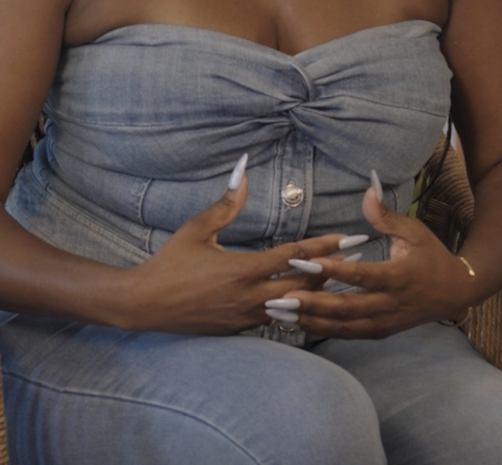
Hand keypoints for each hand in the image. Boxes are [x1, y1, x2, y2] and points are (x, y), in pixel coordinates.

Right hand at [111, 155, 355, 334]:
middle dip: (333, 271)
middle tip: (359, 258)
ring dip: (316, 292)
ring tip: (342, 280)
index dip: (326, 245)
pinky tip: (306, 301)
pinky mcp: (238, 330)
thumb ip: (225, 203)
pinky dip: (292, 309)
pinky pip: (274, 319)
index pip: (296, 255)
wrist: (142, 305)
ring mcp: (245, 318)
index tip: (351, 238)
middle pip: (305, 285)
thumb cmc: (169, 263)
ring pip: (293, 306)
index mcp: (244, 270)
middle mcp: (250, 297)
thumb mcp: (196, 230)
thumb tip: (243, 170)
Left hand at [275, 170, 479, 338]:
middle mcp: (390, 303)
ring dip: (310, 321)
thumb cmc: (432, 257)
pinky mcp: (380, 331)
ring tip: (279, 315)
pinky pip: (348, 333)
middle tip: (280, 298)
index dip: (333, 270)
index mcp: (399, 276)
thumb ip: (386, 216)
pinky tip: (299, 324)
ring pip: (343, 326)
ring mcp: (384, 322)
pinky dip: (323, 330)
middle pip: (346, 307)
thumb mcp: (414, 231)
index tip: (305, 263)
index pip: (361, 275)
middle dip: (311, 304)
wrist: (456, 293)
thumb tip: (367, 190)